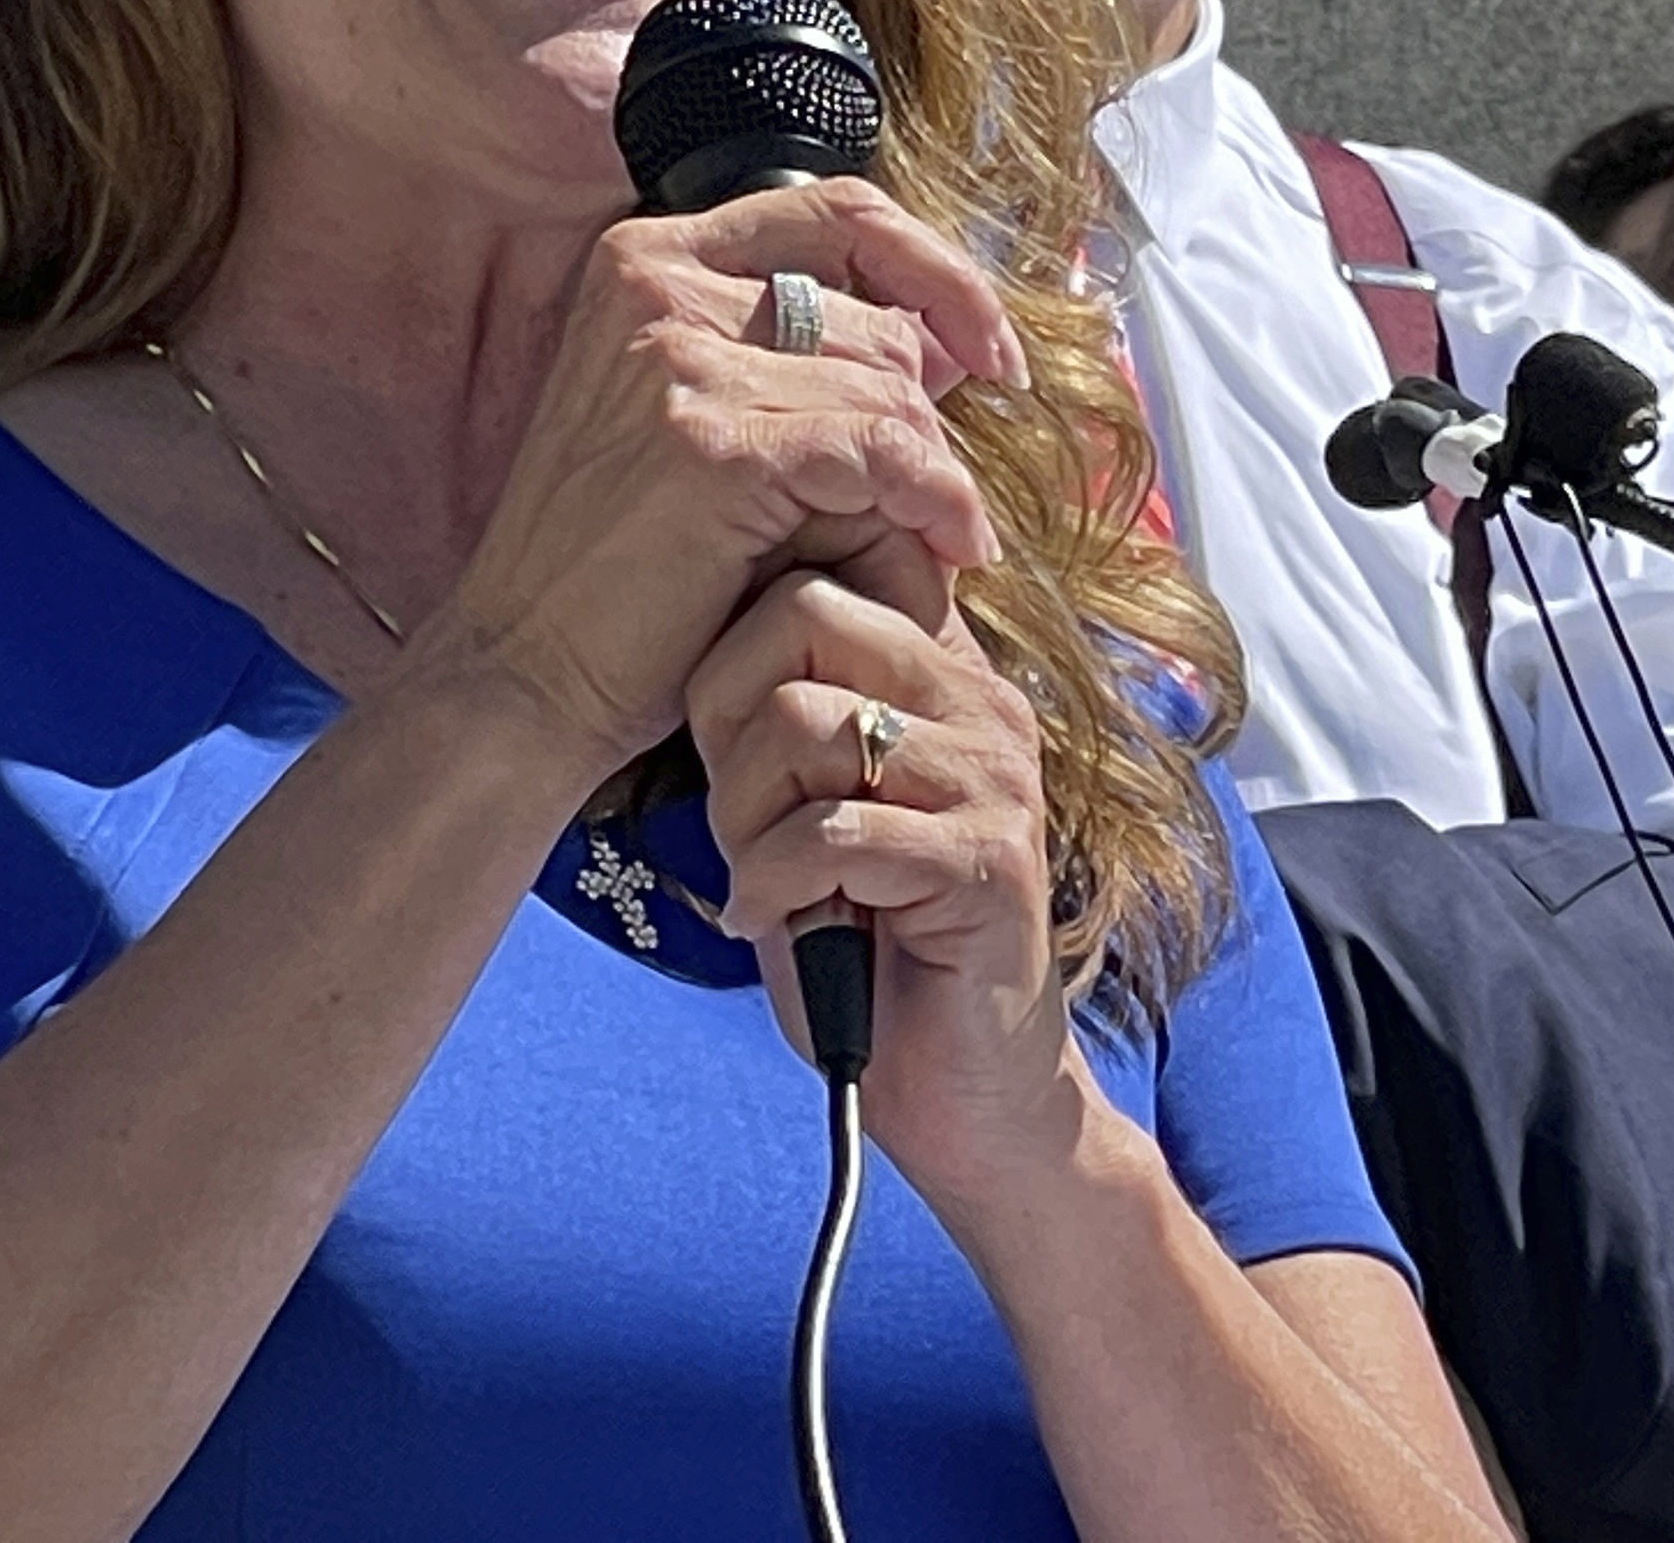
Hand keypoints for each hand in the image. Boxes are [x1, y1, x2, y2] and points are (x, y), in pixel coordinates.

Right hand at [418, 181, 1025, 778]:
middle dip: (924, 413)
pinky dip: (936, 501)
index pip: (841, 211)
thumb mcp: (700, 420)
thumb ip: (803, 359)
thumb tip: (948, 339)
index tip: (990, 350)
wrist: (527, 673)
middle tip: (931, 497)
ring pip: (891, 385)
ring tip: (931, 538)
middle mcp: (656, 280)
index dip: (936, 272)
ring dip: (931, 473)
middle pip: (876, 313)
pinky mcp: (713, 440)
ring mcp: (677, 353)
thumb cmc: (621, 567)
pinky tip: (950, 548)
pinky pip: (886, 450)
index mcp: (648, 257)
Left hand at [689, 570, 1094, 1210]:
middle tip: (735, 819)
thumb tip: (678, 642)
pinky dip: (774, 880)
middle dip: (729, 725)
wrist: (962, 1093)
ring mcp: (995, 779)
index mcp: (936, 672)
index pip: (806, 579)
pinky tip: (771, 922)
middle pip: (803, 617)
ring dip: (746, 816)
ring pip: (805, 721)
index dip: (727, 662)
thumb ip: (771, 723)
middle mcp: (979, 702)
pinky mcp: (992, 863)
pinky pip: (837, 831)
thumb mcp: (802, 808)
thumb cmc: (864, 943)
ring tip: (762, 877)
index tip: (727, 758)